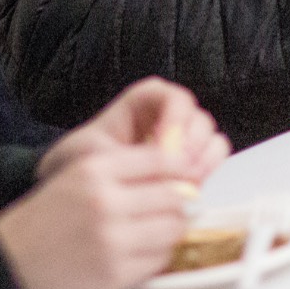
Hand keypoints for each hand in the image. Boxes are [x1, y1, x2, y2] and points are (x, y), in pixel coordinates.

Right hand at [0, 143, 188, 288]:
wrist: (2, 269)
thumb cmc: (39, 225)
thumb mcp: (73, 179)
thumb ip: (120, 173)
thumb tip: (177, 179)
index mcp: (93, 169)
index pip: (161, 159)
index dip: (180, 170)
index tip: (184, 179)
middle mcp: (105, 200)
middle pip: (174, 195)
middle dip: (179, 203)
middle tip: (171, 210)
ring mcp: (112, 238)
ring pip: (173, 228)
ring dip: (170, 232)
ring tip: (152, 234)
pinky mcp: (114, 273)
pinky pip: (158, 260)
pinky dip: (156, 258)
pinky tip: (137, 255)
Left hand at [38, 77, 229, 183]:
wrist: (77, 192)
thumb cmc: (80, 163)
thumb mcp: (92, 154)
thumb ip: (125, 155)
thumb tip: (160, 162)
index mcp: (143, 103)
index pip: (170, 96)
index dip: (175, 117)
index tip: (165, 145)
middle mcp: (168, 117)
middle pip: (196, 117)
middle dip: (193, 143)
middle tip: (181, 167)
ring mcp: (182, 141)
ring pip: (210, 137)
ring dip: (204, 158)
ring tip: (188, 182)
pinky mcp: (189, 164)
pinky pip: (213, 159)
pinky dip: (208, 171)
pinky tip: (191, 188)